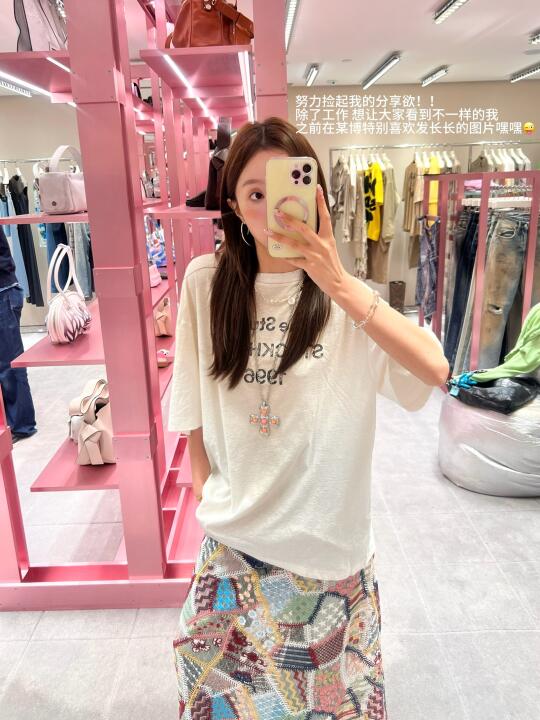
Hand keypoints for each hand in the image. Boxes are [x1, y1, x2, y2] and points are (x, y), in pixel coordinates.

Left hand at [263, 184, 347, 298]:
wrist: (338, 282)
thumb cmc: (332, 264)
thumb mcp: (329, 247)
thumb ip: (319, 237)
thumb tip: (304, 227)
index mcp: (328, 237)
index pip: (325, 216)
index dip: (321, 202)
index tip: (316, 189)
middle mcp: (322, 245)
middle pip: (304, 228)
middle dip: (290, 220)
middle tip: (278, 212)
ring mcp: (315, 256)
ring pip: (294, 244)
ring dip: (280, 237)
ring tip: (269, 231)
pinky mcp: (309, 266)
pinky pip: (294, 260)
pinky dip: (285, 256)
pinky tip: (277, 253)